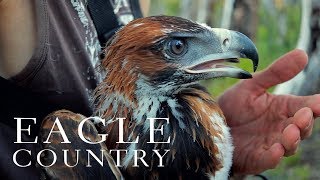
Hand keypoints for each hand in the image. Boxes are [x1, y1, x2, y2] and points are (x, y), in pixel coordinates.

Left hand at [218, 49, 319, 174]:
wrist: (211, 123)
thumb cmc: (233, 105)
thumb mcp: (251, 85)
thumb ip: (276, 73)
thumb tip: (302, 54)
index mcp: (282, 108)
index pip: (305, 107)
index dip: (315, 106)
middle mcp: (280, 126)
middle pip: (302, 128)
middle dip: (305, 122)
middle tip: (303, 115)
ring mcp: (269, 143)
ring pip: (289, 145)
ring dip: (292, 140)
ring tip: (290, 131)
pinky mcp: (256, 157)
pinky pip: (268, 160)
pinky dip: (273, 156)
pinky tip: (275, 149)